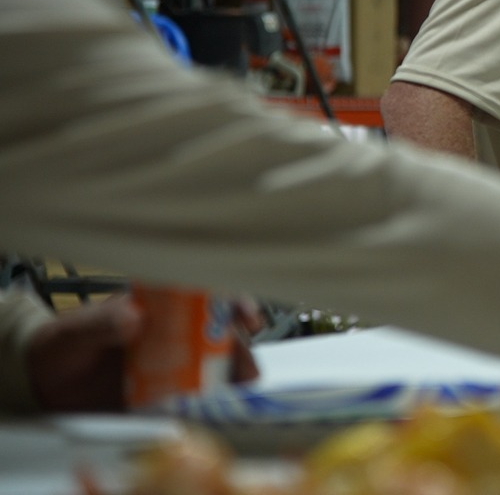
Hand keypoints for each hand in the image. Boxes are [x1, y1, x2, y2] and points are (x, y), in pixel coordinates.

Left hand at [24, 295, 262, 410]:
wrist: (42, 385)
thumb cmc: (61, 346)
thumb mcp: (75, 331)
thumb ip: (102, 322)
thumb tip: (134, 320)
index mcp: (158, 308)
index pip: (206, 298)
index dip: (233, 303)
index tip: (245, 316)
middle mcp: (172, 336)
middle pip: (219, 336)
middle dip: (241, 349)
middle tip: (247, 369)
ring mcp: (171, 367)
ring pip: (213, 368)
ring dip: (231, 379)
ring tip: (237, 393)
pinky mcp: (162, 398)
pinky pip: (192, 401)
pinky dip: (207, 406)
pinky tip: (212, 411)